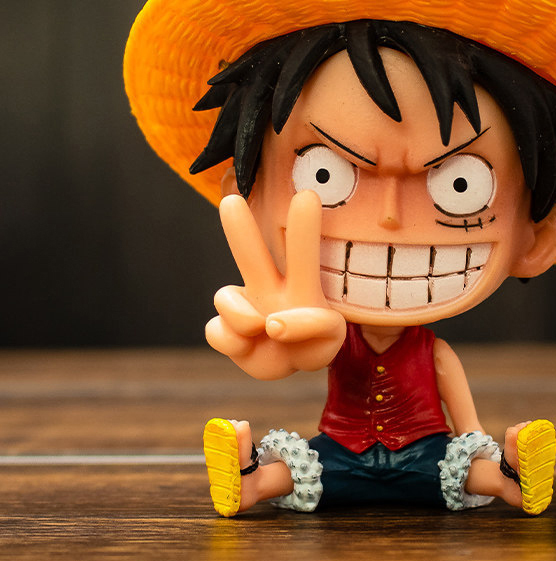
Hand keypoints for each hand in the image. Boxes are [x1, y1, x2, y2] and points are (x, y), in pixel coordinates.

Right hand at [205, 190, 345, 378]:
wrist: (291, 364)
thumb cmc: (315, 339)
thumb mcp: (331, 334)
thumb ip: (315, 326)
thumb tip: (273, 324)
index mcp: (300, 280)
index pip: (302, 250)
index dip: (303, 226)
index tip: (308, 196)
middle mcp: (268, 288)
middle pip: (250, 255)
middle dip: (240, 230)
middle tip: (231, 201)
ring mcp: (245, 310)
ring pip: (223, 297)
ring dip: (241, 315)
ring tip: (265, 328)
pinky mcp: (228, 335)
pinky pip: (218, 332)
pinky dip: (233, 342)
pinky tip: (249, 345)